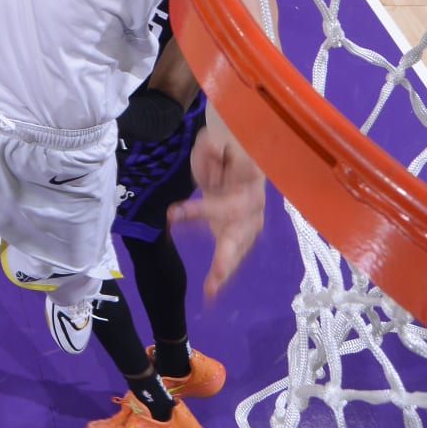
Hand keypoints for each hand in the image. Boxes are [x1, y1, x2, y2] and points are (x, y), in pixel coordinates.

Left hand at [170, 129, 266, 300]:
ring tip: (210, 289)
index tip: (171, 214)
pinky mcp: (240, 230)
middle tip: (217, 272)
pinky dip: (223, 271)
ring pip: (240, 246)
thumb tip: (211, 161)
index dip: (202, 209)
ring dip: (226, 267)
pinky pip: (234, 252)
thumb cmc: (223, 144)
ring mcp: (250, 218)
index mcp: (250, 177)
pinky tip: (210, 288)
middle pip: (242, 229)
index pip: (229, 200)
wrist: (235, 149)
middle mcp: (255, 201)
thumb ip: (213, 148)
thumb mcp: (214, 138)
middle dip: (229, 252)